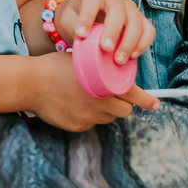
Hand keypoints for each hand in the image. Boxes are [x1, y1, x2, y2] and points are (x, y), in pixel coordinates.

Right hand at [27, 51, 159, 131]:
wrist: (31, 84)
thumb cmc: (55, 67)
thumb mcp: (82, 60)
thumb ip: (100, 69)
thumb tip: (113, 69)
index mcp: (104, 85)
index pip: (133, 95)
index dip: (147, 100)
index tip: (156, 104)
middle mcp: (99, 104)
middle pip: (124, 111)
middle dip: (122, 105)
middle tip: (113, 96)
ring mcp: (88, 118)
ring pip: (107, 118)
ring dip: (105, 111)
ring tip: (89, 98)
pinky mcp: (77, 127)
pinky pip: (90, 124)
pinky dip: (88, 116)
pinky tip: (76, 105)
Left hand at [55, 0, 154, 65]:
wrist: (83, 18)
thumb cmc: (74, 19)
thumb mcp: (68, 21)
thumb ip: (74, 29)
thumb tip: (85, 44)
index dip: (87, 16)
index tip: (81, 35)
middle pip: (118, 8)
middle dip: (113, 30)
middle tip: (106, 48)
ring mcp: (129, 6)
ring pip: (136, 20)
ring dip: (130, 41)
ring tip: (119, 60)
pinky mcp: (139, 19)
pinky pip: (148, 29)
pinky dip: (143, 43)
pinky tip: (133, 55)